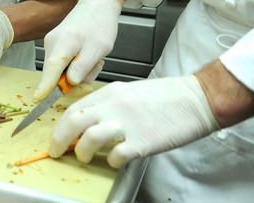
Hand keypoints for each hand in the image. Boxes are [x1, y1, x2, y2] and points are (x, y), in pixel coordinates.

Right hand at [33, 0, 120, 101]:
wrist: (96, 7)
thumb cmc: (99, 25)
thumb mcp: (98, 47)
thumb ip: (83, 66)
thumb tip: (70, 83)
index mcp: (63, 43)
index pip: (52, 69)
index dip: (46, 86)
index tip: (39, 99)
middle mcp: (52, 45)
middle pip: (56, 74)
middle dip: (75, 81)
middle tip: (96, 68)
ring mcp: (52, 46)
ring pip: (61, 72)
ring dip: (79, 73)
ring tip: (94, 59)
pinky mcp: (55, 48)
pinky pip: (64, 67)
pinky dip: (77, 67)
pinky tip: (88, 57)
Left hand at [51, 75, 218, 167]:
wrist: (196, 98)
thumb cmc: (166, 97)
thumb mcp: (129, 92)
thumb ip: (107, 104)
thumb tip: (88, 121)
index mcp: (110, 93)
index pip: (73, 109)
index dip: (60, 126)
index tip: (57, 137)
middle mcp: (114, 106)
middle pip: (74, 121)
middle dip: (60, 139)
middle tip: (58, 151)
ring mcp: (128, 123)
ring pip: (89, 138)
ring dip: (83, 152)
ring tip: (86, 157)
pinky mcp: (143, 141)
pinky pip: (117, 155)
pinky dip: (111, 161)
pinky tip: (115, 161)